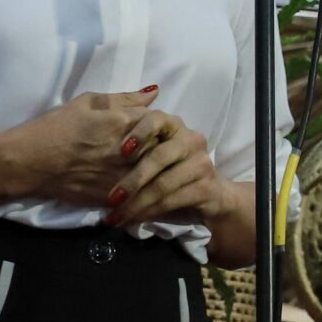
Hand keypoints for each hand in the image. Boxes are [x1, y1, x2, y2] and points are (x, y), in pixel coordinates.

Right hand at [4, 88, 157, 206]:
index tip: (151, 129)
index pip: (160, 121)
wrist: (29, 162)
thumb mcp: (88, 103)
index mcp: (123, 122)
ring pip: (154, 174)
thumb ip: (124, 99)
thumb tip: (153, 94)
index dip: (157, 126)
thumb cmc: (55, 127)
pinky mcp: (112, 197)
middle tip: (150, 148)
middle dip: (160, 147)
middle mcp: (127, 150)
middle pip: (162, 148)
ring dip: (153, 170)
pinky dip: (141, 190)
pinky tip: (136, 187)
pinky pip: (139, 195)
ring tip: (146, 167)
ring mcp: (121, 176)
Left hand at [106, 110, 237, 227]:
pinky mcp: (206, 187)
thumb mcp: (151, 147)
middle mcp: (191, 140)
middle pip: (159, 156)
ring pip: (163, 184)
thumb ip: (137, 130)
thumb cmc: (171, 168)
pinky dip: (149, 212)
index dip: (140, 132)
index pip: (157, 118)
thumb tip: (124, 101)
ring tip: (116, 216)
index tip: (121, 151)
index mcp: (174, 126)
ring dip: (136, 203)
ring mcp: (201, 163)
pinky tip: (132, 220)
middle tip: (111, 198)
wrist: (210, 194)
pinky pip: (171, 201)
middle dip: (133, 179)